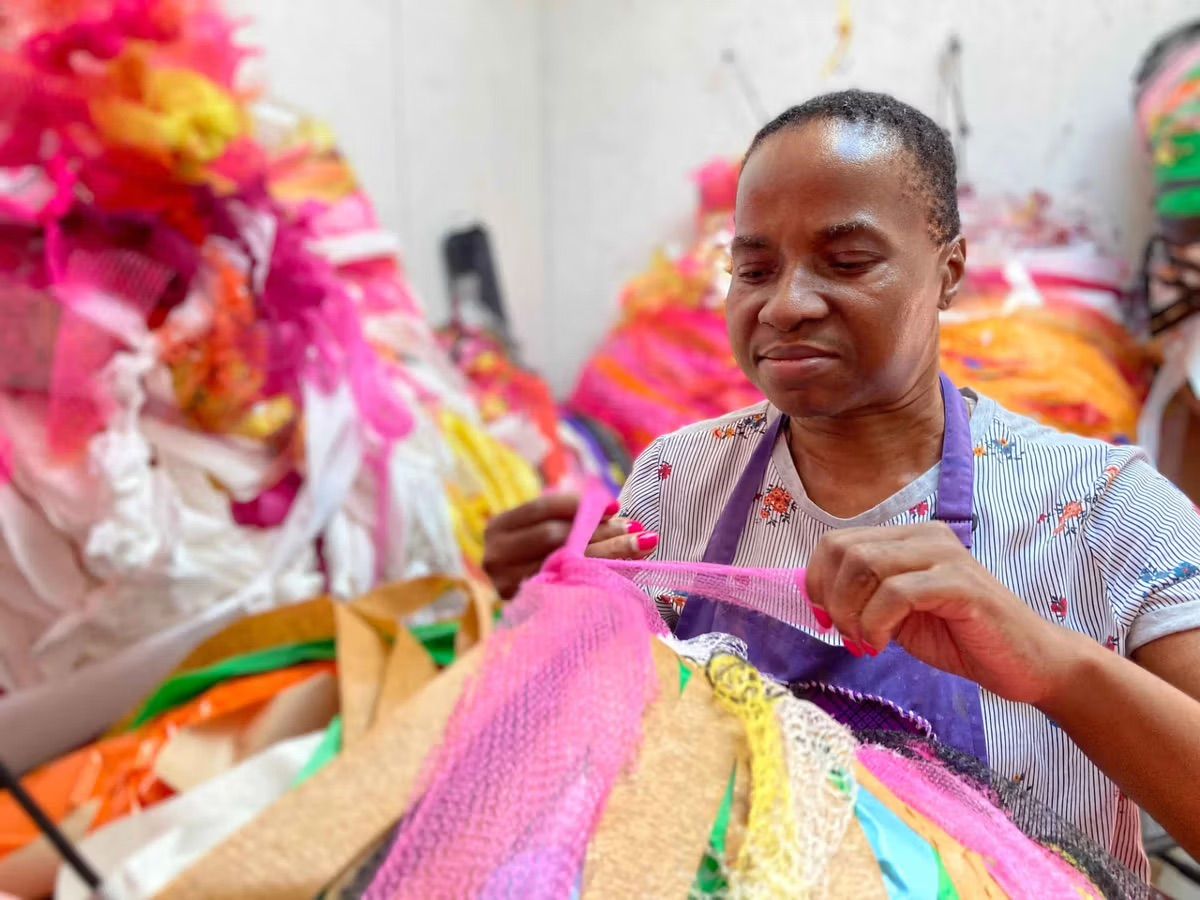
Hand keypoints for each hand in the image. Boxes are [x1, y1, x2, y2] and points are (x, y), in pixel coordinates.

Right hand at [483, 494, 657, 598]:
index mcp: (498, 528)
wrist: (532, 606)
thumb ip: (576, 517)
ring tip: (641, 544)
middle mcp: (496, 558)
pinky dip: (601, 575)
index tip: (615, 506)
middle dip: (599, 530)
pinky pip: (569, 588)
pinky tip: (628, 568)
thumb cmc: (544, 556)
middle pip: (554, 535)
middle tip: (635, 528)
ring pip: (566, 563)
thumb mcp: (550, 531)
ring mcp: (507, 586)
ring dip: (608, 552)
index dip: (581, 504)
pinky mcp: (527, 608)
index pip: (543, 508)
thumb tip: (614, 510)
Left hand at [805, 523, 1089, 704]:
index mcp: (908, 539)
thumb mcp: (899, 614)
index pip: (837, 542)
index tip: (826, 617)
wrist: (1027, 663)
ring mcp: (945, 556)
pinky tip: (882, 644)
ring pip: (866, 566)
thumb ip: (864, 597)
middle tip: (847, 633)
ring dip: (852, 612)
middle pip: (844, 551)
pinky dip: (876, 622)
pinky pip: (897, 592)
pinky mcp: (961, 584)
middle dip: (831, 598)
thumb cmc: (961, 638)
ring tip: (865, 641)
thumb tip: (816, 598)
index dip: (817, 580)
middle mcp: (926, 537)